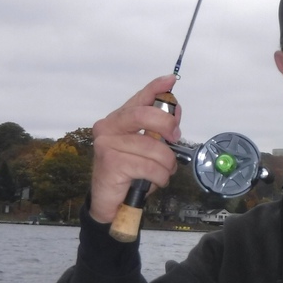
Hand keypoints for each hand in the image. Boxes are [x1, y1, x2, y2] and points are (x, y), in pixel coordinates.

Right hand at [90, 75, 181, 223]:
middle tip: (174, 139)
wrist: (111, 202)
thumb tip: (175, 111)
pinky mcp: (110, 163)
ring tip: (162, 173)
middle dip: (167, 125)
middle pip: (144, 115)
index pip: (138, 99)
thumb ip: (158, 131)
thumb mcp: (148, 148)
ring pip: (153, 148)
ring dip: (166, 165)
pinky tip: (155, 181)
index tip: (170, 80)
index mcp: (118, 120)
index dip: (155, 89)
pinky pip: (149, 167)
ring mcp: (107, 144)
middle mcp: (108, 127)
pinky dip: (160, 177)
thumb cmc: (131, 173)